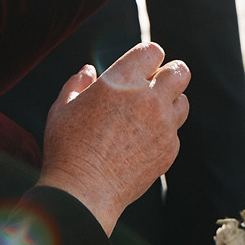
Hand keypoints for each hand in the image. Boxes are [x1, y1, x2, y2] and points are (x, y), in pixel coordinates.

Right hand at [38, 43, 190, 232]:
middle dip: (168, 74)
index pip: (153, 51)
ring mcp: (163, 126)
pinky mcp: (169, 150)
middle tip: (153, 86)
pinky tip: (141, 143)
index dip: (147, 58)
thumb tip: (88, 71)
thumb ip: (77, 84)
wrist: (82, 193)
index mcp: (122, 80)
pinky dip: (163, 133)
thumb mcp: (62, 108)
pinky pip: (175, 132)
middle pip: (179, 72)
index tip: (139, 69)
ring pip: (182, 102)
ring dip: (169, 103)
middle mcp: (149, 99)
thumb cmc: (66, 148)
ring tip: (147, 115)